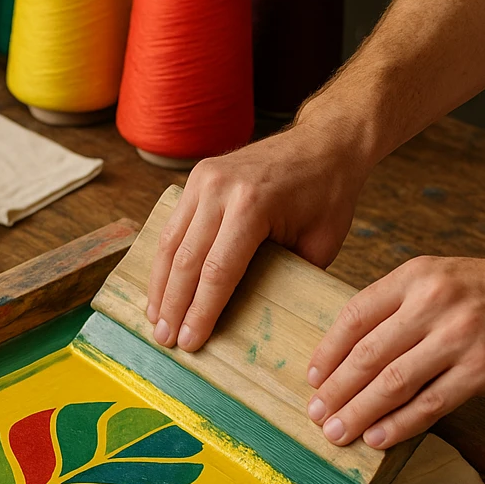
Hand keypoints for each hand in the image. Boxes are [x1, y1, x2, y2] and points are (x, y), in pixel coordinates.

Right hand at [147, 124, 369, 351]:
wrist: (325, 141)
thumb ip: (285, 277)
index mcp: (252, 205)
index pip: (218, 271)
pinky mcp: (196, 176)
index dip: (201, 311)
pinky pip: (172, 225)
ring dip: (159, 285)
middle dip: (173, 305)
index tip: (190, 342)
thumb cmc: (329, 194)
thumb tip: (255, 316)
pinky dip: (164, 260)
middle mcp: (220, 189)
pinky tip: (160, 287)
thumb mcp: (320, 243)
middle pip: (186, 260)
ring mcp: (203, 178)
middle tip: (165, 340)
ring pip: (169, 243)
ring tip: (155, 319)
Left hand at [306, 249, 484, 448]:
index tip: (311, 377)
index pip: (354, 317)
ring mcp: (459, 337)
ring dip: (360, 411)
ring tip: (337, 432)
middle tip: (315, 414)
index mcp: (414, 278)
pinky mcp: (483, 369)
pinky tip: (378, 438)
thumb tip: (348, 354)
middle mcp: (432, 304)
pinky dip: (400, 424)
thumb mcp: (437, 278)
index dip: (327, 351)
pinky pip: (431, 403)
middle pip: (368, 354)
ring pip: (394, 382)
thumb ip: (396, 307)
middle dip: (336, 389)